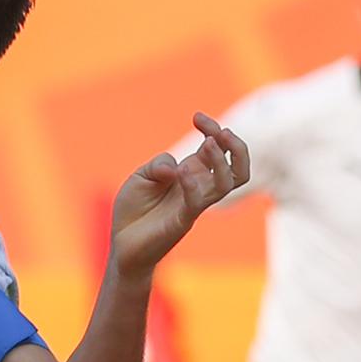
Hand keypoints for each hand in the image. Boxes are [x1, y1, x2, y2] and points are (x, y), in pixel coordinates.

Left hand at [111, 113, 245, 277]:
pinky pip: (198, 201)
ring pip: (227, 184)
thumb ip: (159, 164)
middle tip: (218, 132)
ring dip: (221, 161)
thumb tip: (176, 166)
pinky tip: (181, 172)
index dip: (213, 129)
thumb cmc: (133, 210)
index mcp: (192, 173)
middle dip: (235, 145)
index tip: (197, 117)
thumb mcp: (141, 176)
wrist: (123, 244)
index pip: (217, 148)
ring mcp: (194, 204)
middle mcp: (200, 187)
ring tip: (208, 143)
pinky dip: (193, 184)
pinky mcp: (183, 220)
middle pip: (238, 167)